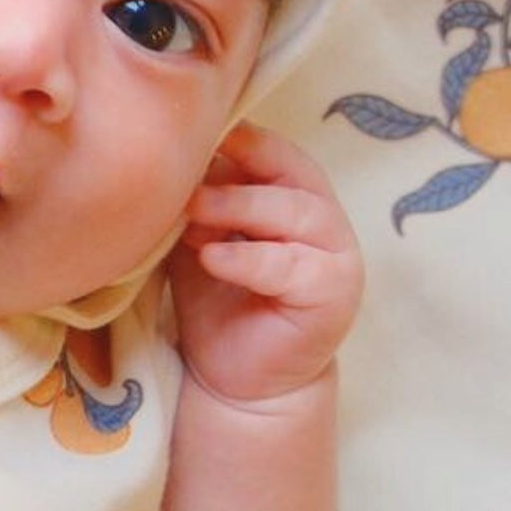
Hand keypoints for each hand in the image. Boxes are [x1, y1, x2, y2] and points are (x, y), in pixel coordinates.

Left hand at [165, 121, 362, 407]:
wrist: (237, 378)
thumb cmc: (218, 301)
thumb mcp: (200, 239)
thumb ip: (199, 202)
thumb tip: (175, 159)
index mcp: (293, 195)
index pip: (275, 151)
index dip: (239, 139)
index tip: (193, 131)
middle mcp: (323, 217)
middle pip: (288, 173)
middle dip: (236, 171)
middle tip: (184, 180)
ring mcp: (336, 254)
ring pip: (294, 214)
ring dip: (239, 208)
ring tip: (192, 215)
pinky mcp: (334, 294)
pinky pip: (291, 267)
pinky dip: (249, 259)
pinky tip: (213, 258)